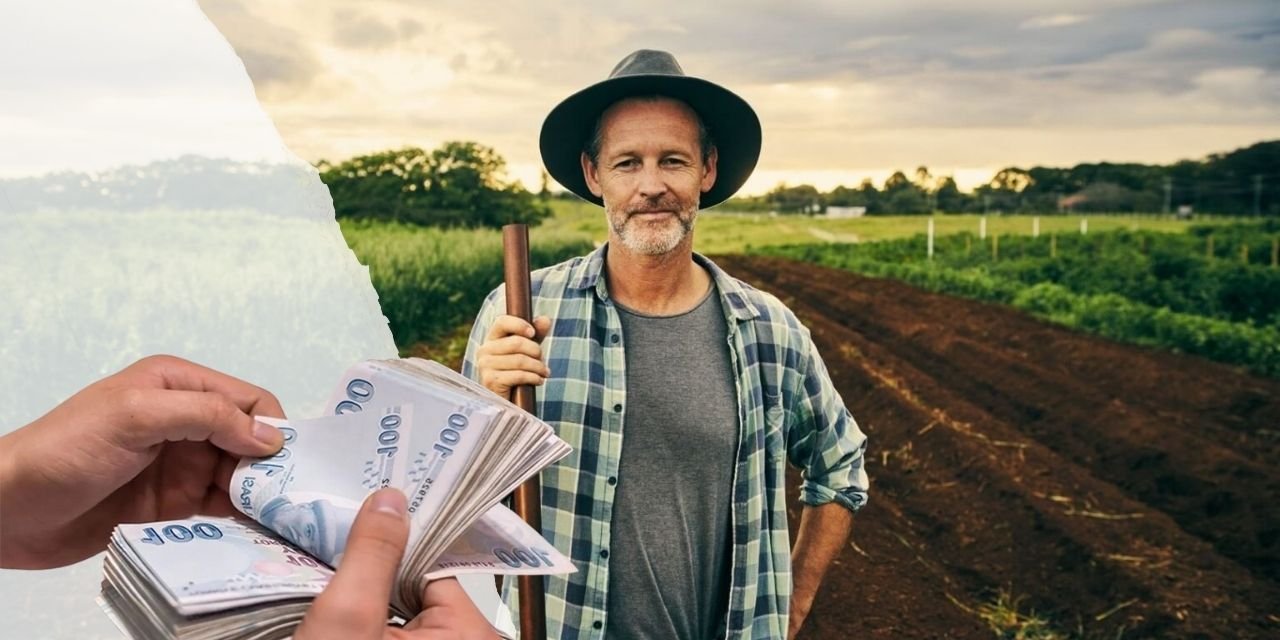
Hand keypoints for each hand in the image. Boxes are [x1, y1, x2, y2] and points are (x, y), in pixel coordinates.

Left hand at [0, 355, 285, 568]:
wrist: (8, 510)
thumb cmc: (63, 450)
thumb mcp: (136, 416)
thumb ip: (206, 416)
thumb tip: (269, 437)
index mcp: (179, 386)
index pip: (249, 400)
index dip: (271, 429)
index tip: (284, 465)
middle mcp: (186, 423)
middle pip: (251, 442)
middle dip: (271, 468)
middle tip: (285, 502)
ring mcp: (180, 466)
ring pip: (240, 479)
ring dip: (257, 498)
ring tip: (273, 523)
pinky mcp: (172, 506)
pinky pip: (219, 510)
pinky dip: (238, 521)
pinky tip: (250, 534)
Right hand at [295, 488, 499, 639]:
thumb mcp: (347, 618)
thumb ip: (371, 556)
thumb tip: (392, 498)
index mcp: (470, 633)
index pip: (433, 565)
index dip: (394, 541)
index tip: (365, 512)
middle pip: (418, 586)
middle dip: (378, 568)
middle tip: (334, 542)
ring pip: (402, 609)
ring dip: (368, 595)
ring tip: (329, 576)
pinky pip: (394, 630)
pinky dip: (367, 620)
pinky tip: (335, 612)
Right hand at [475, 314, 551, 397]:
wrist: (507, 401)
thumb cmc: (516, 372)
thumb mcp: (527, 351)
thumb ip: (535, 335)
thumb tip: (545, 319)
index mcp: (491, 338)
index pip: (502, 321)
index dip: (519, 325)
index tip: (533, 333)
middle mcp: (484, 350)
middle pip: (517, 342)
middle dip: (536, 352)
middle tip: (543, 361)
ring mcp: (485, 365)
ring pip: (520, 360)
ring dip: (538, 367)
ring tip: (544, 372)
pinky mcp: (490, 380)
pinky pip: (518, 375)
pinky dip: (534, 378)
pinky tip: (539, 380)